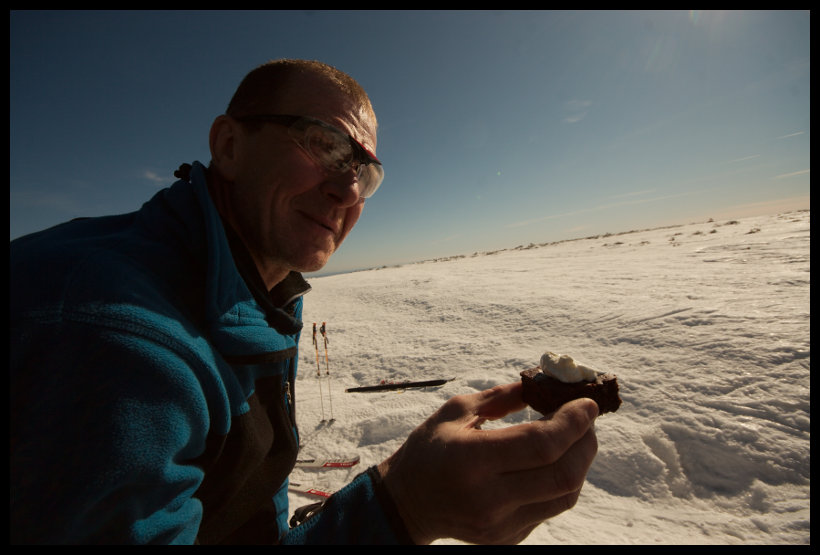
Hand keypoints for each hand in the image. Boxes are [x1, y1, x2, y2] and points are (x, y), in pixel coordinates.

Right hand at [377, 381, 597, 543]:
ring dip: (580, 462)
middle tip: (585, 419)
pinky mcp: (508, 538)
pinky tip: (553, 461)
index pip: (540, 445)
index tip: (588, 403)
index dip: (573, 422)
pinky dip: (561, 481)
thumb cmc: (429, 449)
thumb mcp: (456, 412)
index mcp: (470, 460)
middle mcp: (488, 498)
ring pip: (565, 496)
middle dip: (585, 441)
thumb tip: (546, 383)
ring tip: (574, 438)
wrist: (406, 504)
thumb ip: (503, 398)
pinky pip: (551, 508)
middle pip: (563, 474)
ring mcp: (500, 524)